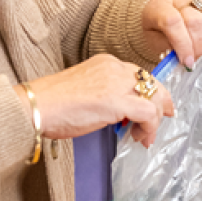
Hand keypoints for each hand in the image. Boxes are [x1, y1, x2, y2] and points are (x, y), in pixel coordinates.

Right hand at [17, 54, 174, 147]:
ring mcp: (117, 83)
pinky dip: (150, 128)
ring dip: (154, 120)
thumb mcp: (86, 91)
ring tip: (144, 136)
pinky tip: (142, 138)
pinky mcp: (117, 101)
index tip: (156, 106)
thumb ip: (106, 95)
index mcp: (106, 62)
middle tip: (164, 119)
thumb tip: (121, 113)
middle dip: (162, 103)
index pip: (138, 74)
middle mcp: (115, 68)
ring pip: (154, 98)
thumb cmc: (53, 103)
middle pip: (152, 83)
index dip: (151, 91)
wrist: (37, 106)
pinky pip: (148, 114)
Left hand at [140, 0, 201, 68]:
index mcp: (161, 5)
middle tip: (192, 60)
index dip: (182, 44)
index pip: (173, 22)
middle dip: (196, 47)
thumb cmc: (160, 25)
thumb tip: (183, 57)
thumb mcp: (153, 38)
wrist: (170, 6)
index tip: (186, 61)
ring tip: (196, 50)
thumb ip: (166, 47)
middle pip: (195, 22)